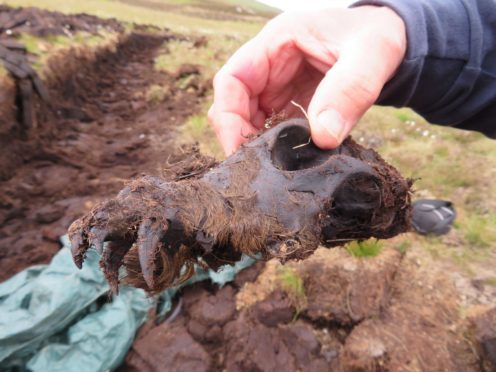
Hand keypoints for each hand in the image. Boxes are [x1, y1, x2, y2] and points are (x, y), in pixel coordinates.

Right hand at [208, 6, 405, 154]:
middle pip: (236, 105)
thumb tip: (323, 137)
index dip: (229, 116)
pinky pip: (274, 128)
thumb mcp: (372, 56)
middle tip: (259, 170)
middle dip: (242, 138)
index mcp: (277, 41)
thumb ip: (350, 91)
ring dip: (260, 145)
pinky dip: (279, 146)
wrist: (392, 40)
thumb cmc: (378, 35)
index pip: (231, 79)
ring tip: (277, 169)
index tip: (240, 149)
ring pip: (252, 120)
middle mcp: (271, 64)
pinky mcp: (292, 102)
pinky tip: (293, 161)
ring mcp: (280, 85)